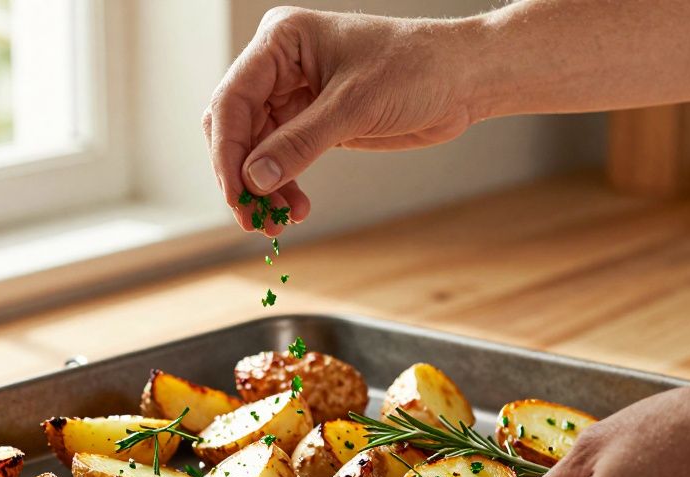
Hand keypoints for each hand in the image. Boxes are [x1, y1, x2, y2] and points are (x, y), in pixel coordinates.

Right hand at [203, 7, 479, 234]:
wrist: (462, 78)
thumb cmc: (416, 68)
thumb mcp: (355, 106)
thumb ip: (299, 143)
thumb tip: (253, 179)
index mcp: (281, 41)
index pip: (232, 100)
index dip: (228, 152)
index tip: (237, 195)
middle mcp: (279, 65)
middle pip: (236, 127)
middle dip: (242, 175)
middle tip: (253, 217)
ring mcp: (294, 93)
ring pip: (256, 149)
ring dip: (263, 188)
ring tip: (278, 222)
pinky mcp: (312, 120)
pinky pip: (281, 157)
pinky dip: (284, 185)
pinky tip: (296, 208)